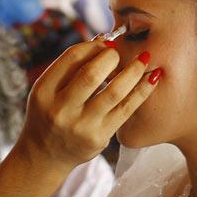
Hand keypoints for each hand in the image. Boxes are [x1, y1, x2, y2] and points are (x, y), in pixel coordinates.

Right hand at [17, 40, 158, 173]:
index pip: (71, 58)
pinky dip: (142, 91)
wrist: (45, 155)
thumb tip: (105, 41)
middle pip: (91, 75)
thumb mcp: (48, 88)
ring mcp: (81, 126)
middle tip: (120, 52)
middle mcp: (60, 110)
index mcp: (44, 91)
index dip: (93, 46)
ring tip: (144, 59)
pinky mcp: (99, 138)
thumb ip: (71, 66)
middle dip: (111, 57)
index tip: (106, 43)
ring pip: (114, 92)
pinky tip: (152, 78)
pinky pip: (126, 109)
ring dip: (133, 71)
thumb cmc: (49, 112)